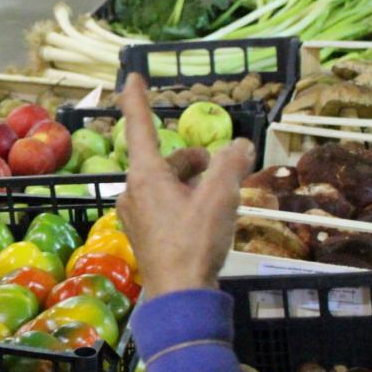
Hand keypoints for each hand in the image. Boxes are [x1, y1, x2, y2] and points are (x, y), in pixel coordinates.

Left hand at [115, 74, 254, 296]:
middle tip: (219, 167)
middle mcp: (132, 191)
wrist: (180, 294)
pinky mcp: (142, 234)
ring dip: (191, 183)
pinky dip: (184, 202)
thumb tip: (240, 145)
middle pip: (163, 161)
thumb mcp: (220, 197)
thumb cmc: (195, 242)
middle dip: (191, 160)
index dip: (136, 100)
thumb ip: (231, 165)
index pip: (138, 127)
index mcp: (145, 176)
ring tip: (218, 196)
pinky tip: (206, 218)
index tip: (131, 77)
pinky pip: (163, 206)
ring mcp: (135, 215)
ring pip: (165, 185)